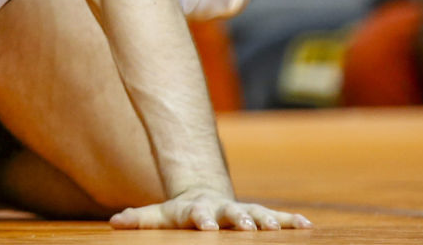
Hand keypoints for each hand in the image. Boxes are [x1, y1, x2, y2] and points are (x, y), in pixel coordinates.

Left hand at [113, 190, 311, 230]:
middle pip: (232, 213)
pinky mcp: (259, 216)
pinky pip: (277, 218)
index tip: (205, 224)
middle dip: (242, 220)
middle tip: (250, 228)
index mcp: (197, 209)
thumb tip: (114, 222)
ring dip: (270, 221)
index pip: (197, 214)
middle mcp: (222, 208)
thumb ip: (139, 219)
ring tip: (285, 228)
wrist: (203, 194)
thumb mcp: (159, 215)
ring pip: (258, 214)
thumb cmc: (179, 213)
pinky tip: (307, 226)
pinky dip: (291, 221)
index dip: (201, 218)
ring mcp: (242, 211)